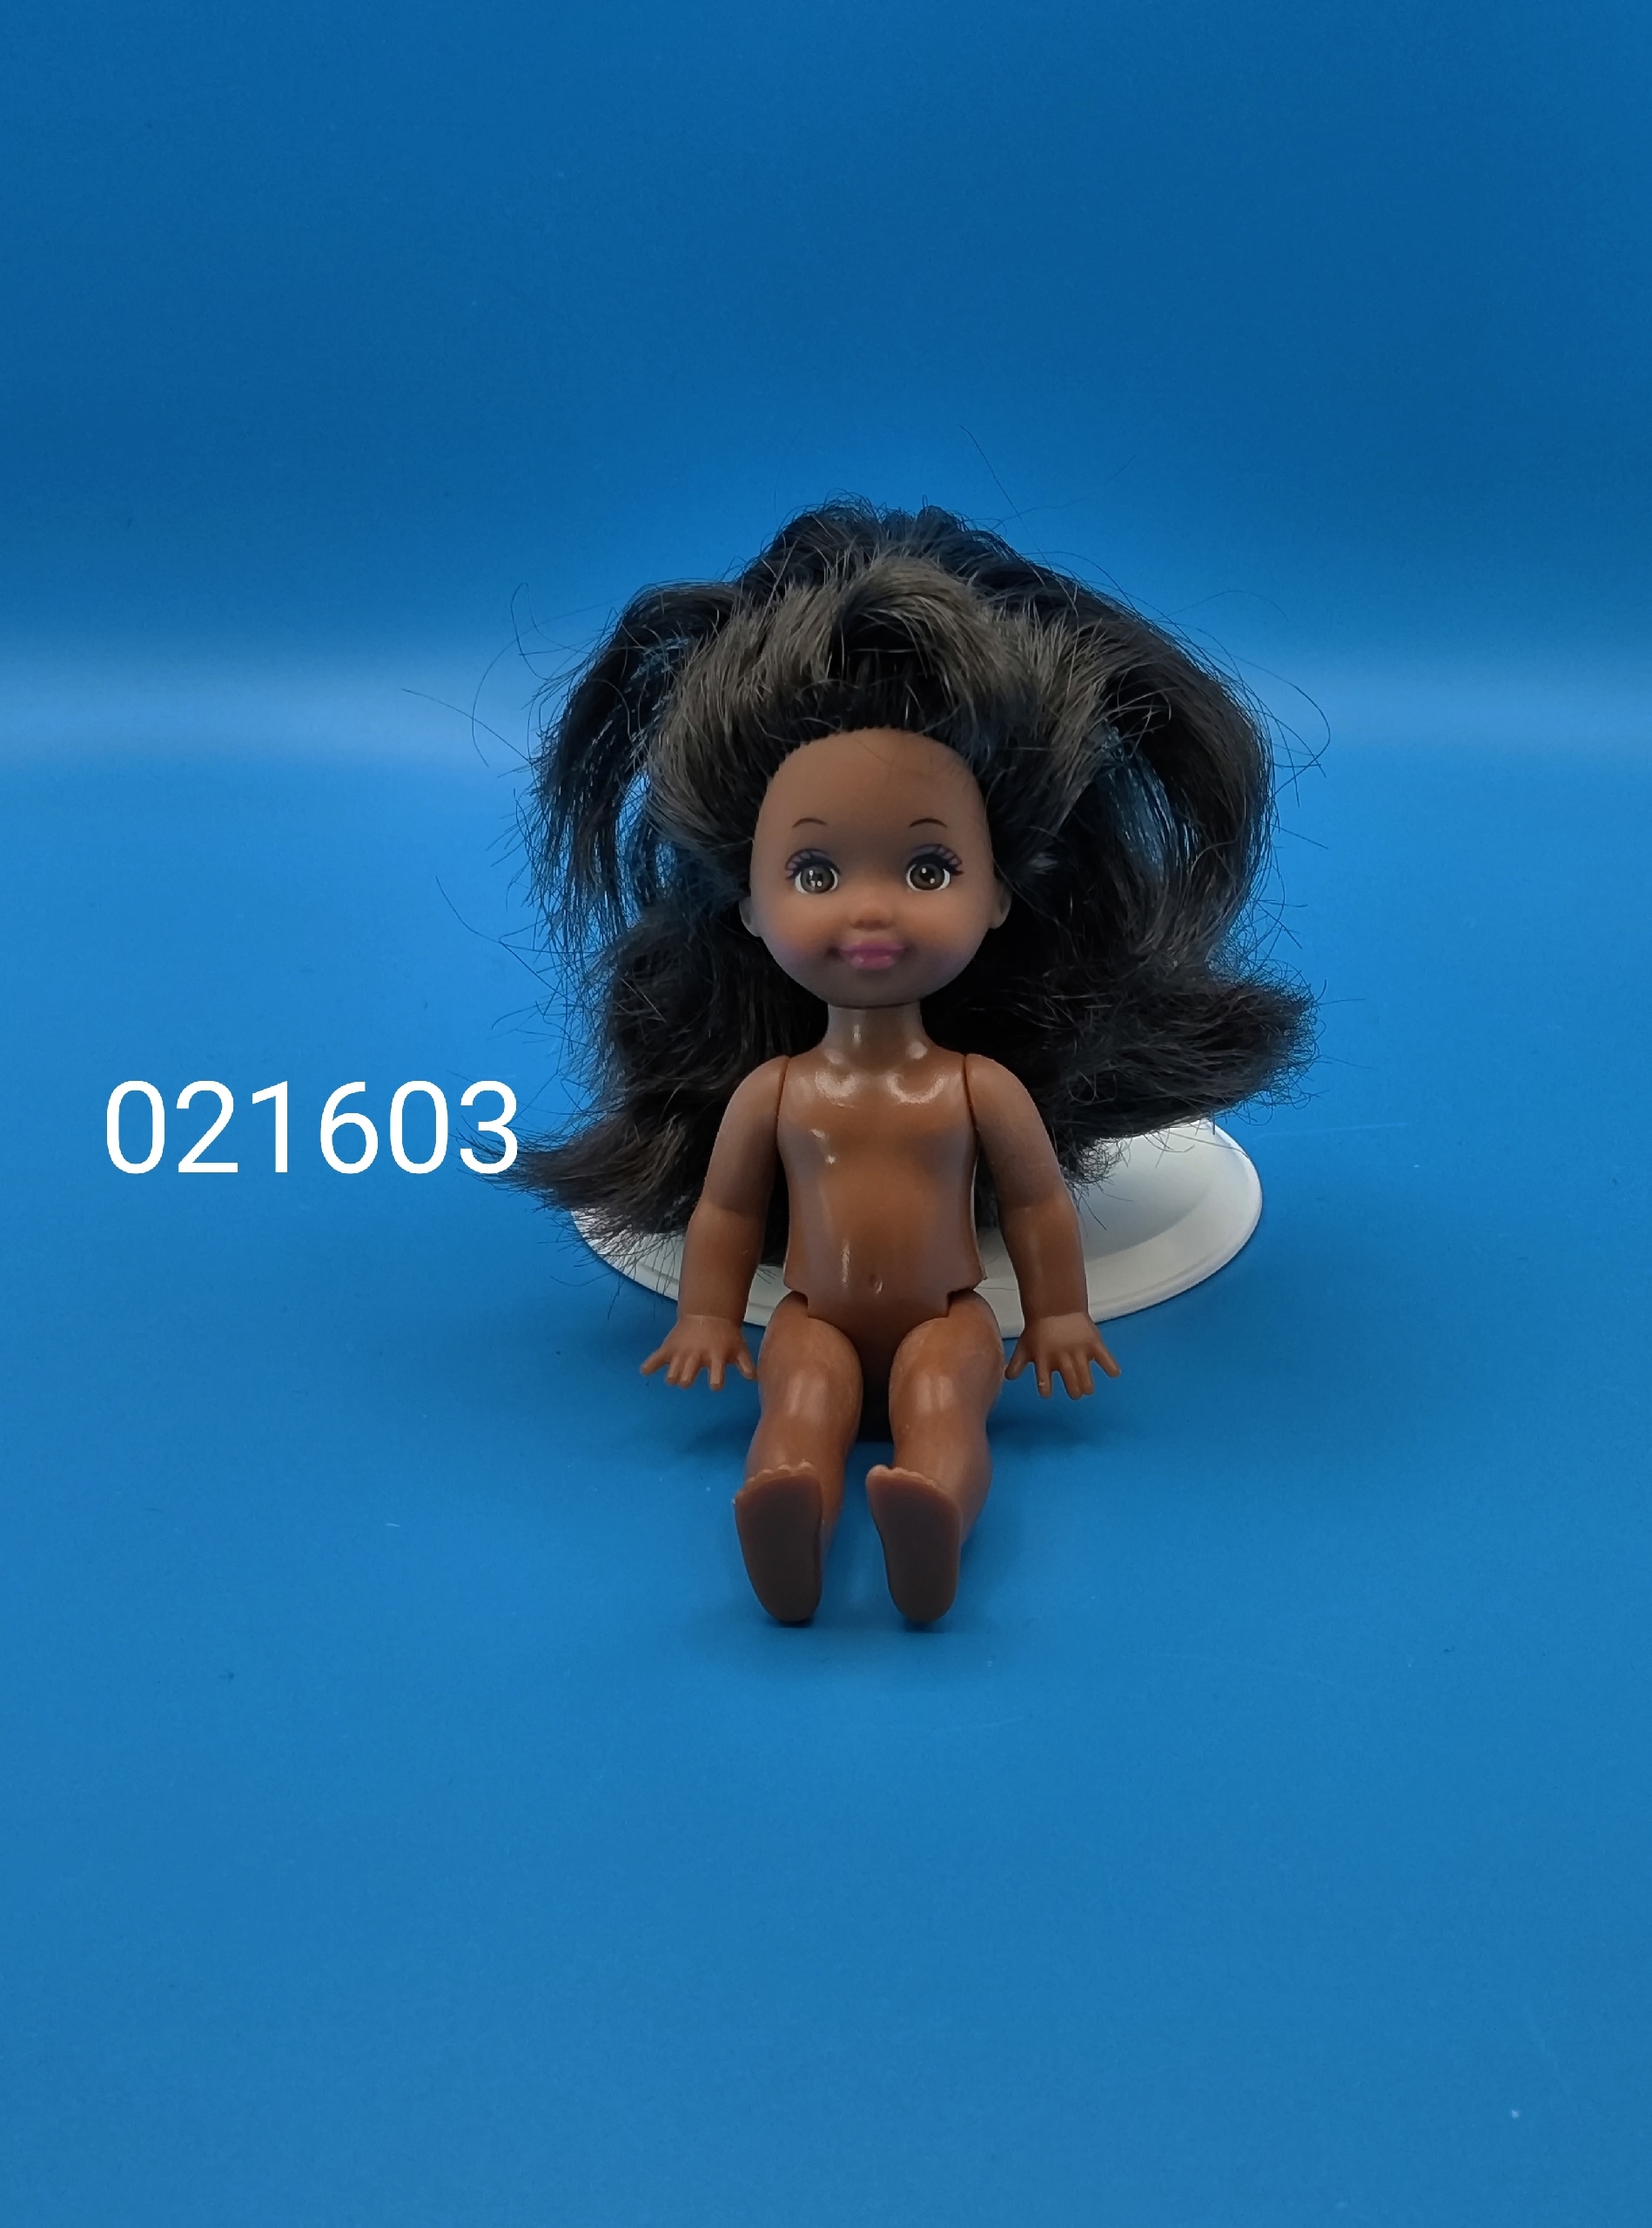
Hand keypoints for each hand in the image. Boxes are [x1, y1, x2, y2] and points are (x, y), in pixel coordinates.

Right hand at [641, 1313, 756, 1389]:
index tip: (715, 1383)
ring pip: (671, 1372)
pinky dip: (650, 1365)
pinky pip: (656, 1358)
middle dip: (686, 1380)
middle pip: (686, 1378)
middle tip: (688, 1377)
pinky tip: (645, 1371)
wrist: (709, 1313)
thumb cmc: (726, 1335)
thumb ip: (746, 1365)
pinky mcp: (670, 1348)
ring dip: (672, 1376)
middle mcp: (697, 1357)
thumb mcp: (739, 1348)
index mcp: (715, 1358)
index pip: (716, 1377)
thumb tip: (753, 1379)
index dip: (716, 1382)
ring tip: (674, 1375)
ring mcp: (682, 1352)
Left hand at [1006, 1311, 1120, 1398]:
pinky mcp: (1093, 1344)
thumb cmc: (1039, 1328)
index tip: (1047, 1391)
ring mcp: (1079, 1352)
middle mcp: (1062, 1359)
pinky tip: (1112, 1372)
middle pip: (1072, 1387)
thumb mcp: (1024, 1346)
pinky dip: (1110, 1367)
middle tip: (1075, 1390)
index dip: (1046, 1390)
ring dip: (1087, 1386)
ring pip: (1087, 1379)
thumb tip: (1007, 1377)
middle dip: (1074, 1391)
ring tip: (1087, 1387)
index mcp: (1044, 1361)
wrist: (1055, 1305)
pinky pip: (1106, 1359)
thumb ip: (1016, 1364)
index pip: (1044, 1386)